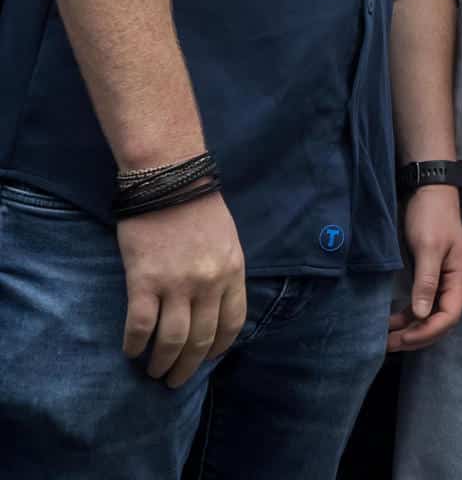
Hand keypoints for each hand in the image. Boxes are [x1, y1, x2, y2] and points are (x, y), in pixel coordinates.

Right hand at [117, 191, 247, 387]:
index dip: (219, 348)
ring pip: (172, 340)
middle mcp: (209, 283)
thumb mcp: (227, 240)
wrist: (169, 180)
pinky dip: (134, 344)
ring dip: (162, 363)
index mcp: (233, 272)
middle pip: (201, 339)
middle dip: (189, 367)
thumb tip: (215, 305)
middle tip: (175, 381)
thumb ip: (224, 272)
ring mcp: (177, 284)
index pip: (232, 323)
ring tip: (154, 374)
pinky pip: (140, 325)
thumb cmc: (198, 207)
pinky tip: (130, 352)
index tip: (208, 360)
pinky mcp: (144, 281)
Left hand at [387, 186, 461, 352]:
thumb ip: (426, 281)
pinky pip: (421, 304)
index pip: (450, 315)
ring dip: (410, 328)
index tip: (403, 337)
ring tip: (386, 337)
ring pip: (429, 315)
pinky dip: (407, 316)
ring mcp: (441, 280)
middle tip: (388, 344)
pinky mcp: (428, 275)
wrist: (429, 190)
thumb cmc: (431, 216)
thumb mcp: (429, 247)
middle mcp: (452, 283)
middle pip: (440, 320)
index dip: (428, 331)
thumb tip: (420, 314)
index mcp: (458, 277)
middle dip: (417, 336)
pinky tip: (390, 320)